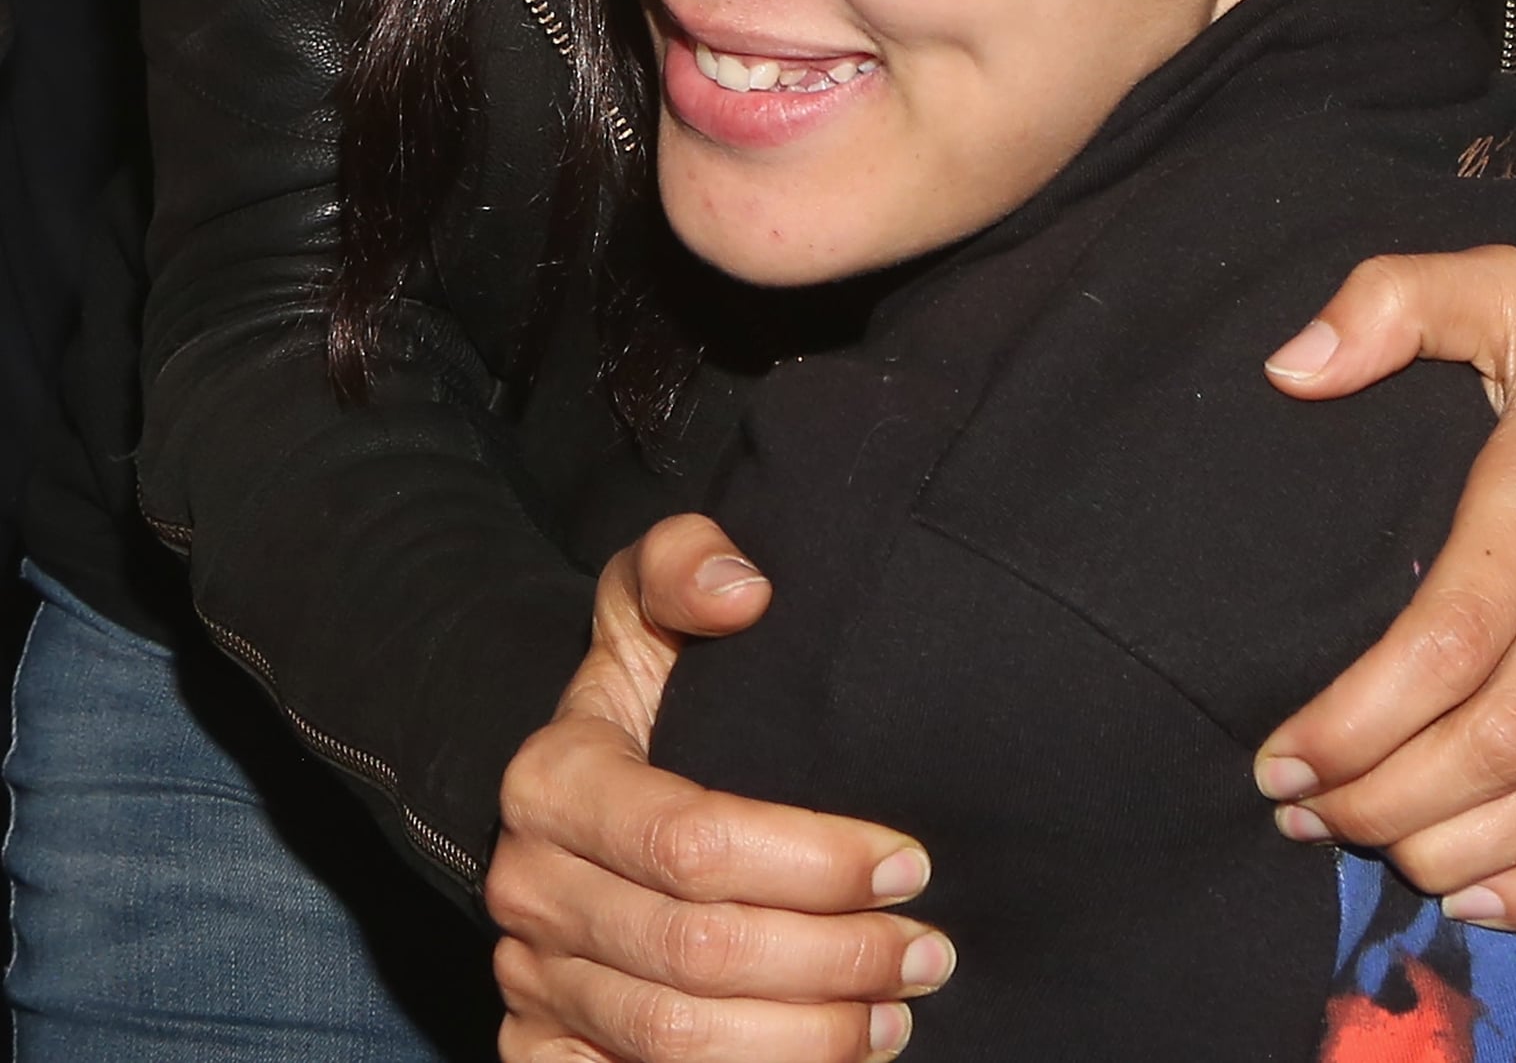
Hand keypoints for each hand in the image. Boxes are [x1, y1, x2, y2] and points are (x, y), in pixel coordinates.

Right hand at [489, 513, 953, 1059]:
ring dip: (805, 1040)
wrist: (570, 783)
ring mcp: (530, 979)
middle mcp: (528, 888)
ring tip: (897, 1013)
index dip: (813, 862)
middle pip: (697, 953)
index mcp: (552, 780)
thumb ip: (687, 561)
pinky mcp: (542, 1053)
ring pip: (675, 1041)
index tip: (909, 861)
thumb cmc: (642, 689)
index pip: (693, 840)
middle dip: (833, 960)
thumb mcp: (652, 601)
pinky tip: (826, 1062)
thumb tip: (746, 589)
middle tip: (928, 950)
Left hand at [1255, 248, 1515, 930]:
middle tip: (1302, 815)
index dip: (1354, 722)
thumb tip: (1289, 369)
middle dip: (1380, 801)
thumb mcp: (1511, 290)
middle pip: (1495, 742)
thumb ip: (1392, 302)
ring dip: (1452, 849)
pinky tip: (1478, 894)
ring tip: (1368, 847)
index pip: (1448, 644)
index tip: (1280, 759)